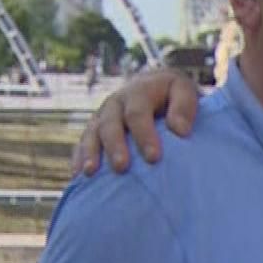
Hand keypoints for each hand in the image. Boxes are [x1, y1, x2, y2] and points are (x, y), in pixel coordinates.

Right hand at [73, 68, 202, 175]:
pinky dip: (79, 158)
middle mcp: (115, 103)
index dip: (144, 135)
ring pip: (92, 133)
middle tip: (121, 167)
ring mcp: (101, 117)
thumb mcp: (184, 91)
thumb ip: (184, 107)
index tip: (154, 158)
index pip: (138, 114)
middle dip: (115, 146)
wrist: (153, 87)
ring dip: (90, 153)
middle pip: (110, 124)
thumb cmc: (173, 95)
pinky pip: (82, 143)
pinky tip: (79, 176)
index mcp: (137, 92)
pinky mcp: (94, 130)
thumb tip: (180, 131)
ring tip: (90, 173)